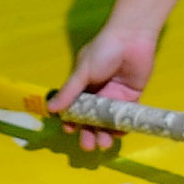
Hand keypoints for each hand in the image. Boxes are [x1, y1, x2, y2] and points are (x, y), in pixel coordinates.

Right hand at [47, 21, 159, 151]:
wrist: (132, 38)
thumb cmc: (104, 50)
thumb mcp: (83, 70)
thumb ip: (69, 91)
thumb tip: (50, 109)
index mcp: (83, 87)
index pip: (74, 109)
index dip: (72, 122)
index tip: (70, 130)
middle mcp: (97, 95)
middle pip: (91, 120)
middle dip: (88, 134)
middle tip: (89, 145)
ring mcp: (114, 98)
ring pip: (107, 122)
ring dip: (104, 134)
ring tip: (104, 144)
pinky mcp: (131, 98)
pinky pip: (125, 118)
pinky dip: (122, 127)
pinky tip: (119, 134)